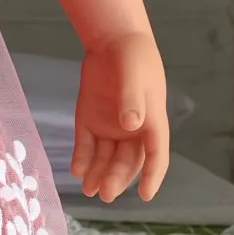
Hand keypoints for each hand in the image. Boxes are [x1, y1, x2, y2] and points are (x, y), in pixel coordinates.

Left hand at [70, 31, 169, 203]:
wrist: (112, 40)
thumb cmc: (133, 57)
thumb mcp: (134, 75)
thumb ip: (132, 100)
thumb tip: (131, 126)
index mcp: (152, 122)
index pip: (156, 155)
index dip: (153, 176)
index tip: (146, 195)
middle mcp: (132, 131)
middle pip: (127, 162)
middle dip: (117, 179)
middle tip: (105, 194)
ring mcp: (110, 127)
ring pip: (106, 159)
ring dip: (98, 174)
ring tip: (88, 190)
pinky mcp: (90, 120)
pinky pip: (86, 145)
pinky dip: (82, 158)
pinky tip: (77, 170)